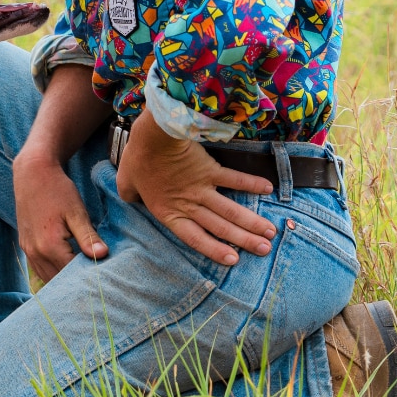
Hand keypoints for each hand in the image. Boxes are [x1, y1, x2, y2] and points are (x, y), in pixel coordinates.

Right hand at [15, 150, 102, 284]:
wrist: (32, 176)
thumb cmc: (58, 190)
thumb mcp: (77, 212)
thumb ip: (88, 236)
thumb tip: (102, 255)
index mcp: (50, 245)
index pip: (72, 273)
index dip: (89, 277)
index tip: (104, 278)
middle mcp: (36, 252)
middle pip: (59, 280)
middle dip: (76, 282)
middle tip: (96, 282)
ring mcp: (28, 251)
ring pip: (47, 278)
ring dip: (64, 281)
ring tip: (83, 279)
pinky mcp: (26, 247)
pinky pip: (40, 269)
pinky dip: (53, 273)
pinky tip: (67, 271)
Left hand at [114, 117, 279, 263]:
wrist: (156, 136)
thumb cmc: (138, 158)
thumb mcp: (125, 183)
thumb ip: (130, 195)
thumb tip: (131, 198)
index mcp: (168, 212)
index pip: (194, 238)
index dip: (214, 250)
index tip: (233, 259)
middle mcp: (189, 205)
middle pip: (219, 227)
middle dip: (244, 240)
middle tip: (264, 249)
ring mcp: (202, 188)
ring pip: (231, 210)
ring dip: (252, 222)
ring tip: (270, 232)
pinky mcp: (212, 169)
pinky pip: (235, 178)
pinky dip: (252, 183)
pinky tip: (268, 189)